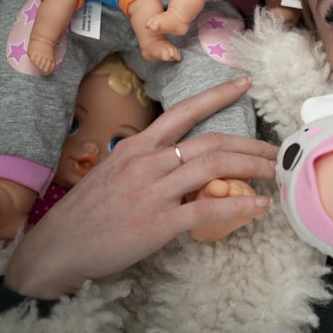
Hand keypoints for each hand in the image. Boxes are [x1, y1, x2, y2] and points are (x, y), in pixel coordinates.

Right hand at [4, 77, 276, 298]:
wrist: (57, 247)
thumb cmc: (88, 212)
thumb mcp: (116, 172)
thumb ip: (149, 161)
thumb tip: (181, 156)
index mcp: (138, 146)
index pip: (184, 111)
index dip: (217, 95)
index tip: (245, 84)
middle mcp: (148, 161)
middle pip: (211, 141)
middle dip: (250, 144)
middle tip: (275, 150)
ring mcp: (153, 190)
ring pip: (214, 167)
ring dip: (251, 167)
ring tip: (273, 172)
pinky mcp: (158, 221)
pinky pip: (207, 209)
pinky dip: (238, 205)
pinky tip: (258, 206)